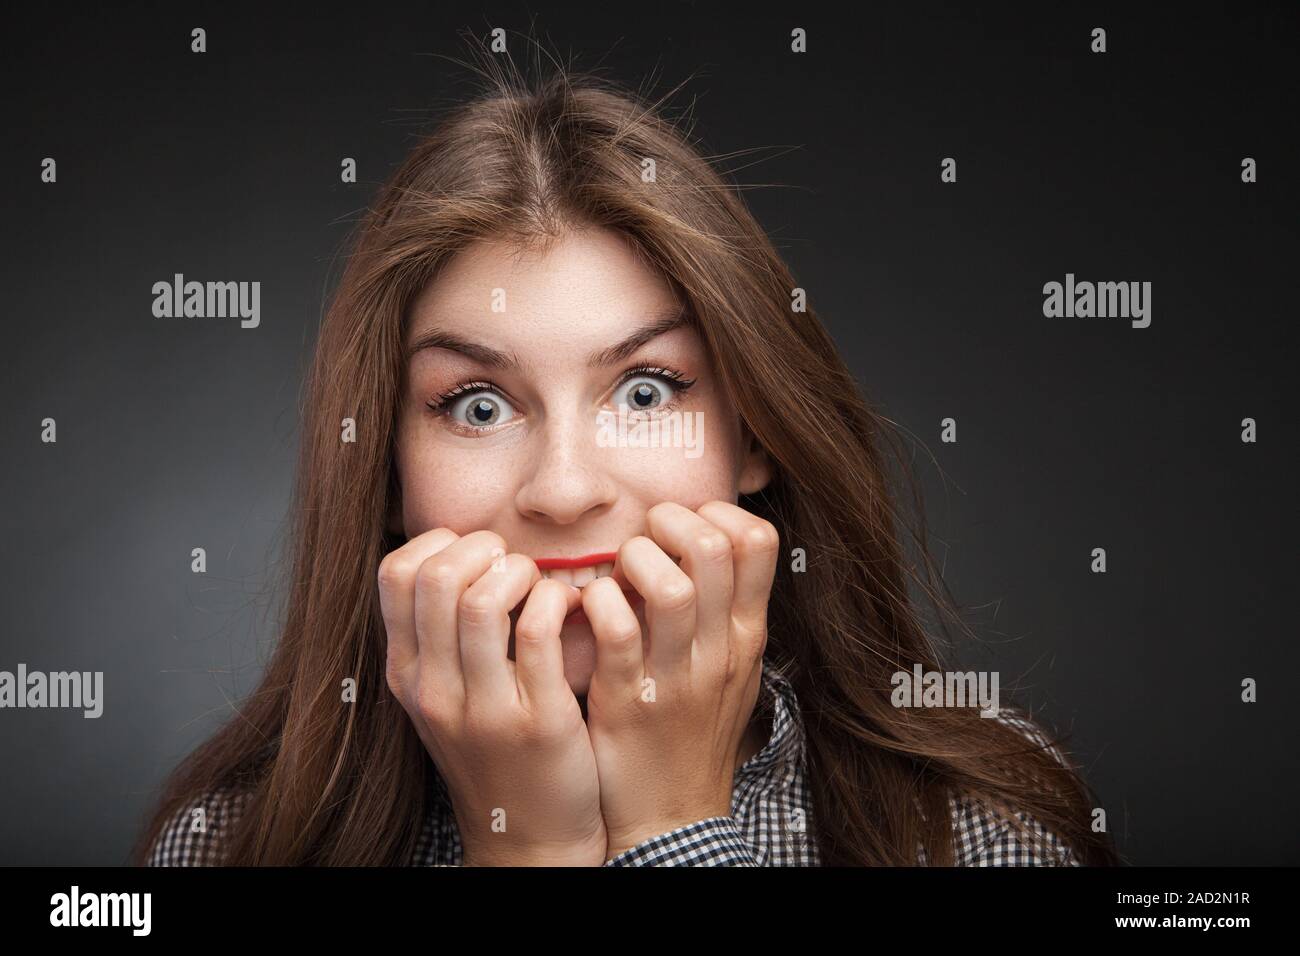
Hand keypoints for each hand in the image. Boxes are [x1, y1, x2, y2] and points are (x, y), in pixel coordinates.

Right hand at [378, 527, 607, 865]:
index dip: (442, 543)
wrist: (527, 837)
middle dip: (484, 549)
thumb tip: (461, 554)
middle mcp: (433, 690)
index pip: (395, 573)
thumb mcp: (445, 697)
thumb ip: (442, 635)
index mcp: (407, 674)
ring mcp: (481, 709)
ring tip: (540, 586)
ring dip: (521, 572)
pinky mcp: (537, 722)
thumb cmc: (495, 753)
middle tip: (514, 564)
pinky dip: (556, 602)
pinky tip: (571, 609)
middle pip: (436, 577)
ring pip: (481, 601)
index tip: (479, 557)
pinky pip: (537, 632)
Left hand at [579, 501, 777, 859]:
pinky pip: (616, 632)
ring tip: (617, 570)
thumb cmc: (691, 730)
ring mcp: (678, 677)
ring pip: (671, 587)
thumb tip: (700, 537)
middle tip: (643, 537)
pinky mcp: (629, 702)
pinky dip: (598, 603)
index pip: (760, 540)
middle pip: (716, 547)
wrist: (672, 816)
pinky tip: (587, 607)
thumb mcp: (730, 666)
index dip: (716, 512)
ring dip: (634, 559)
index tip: (682, 526)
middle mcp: (721, 650)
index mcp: (747, 634)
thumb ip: (723, 607)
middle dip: (670, 521)